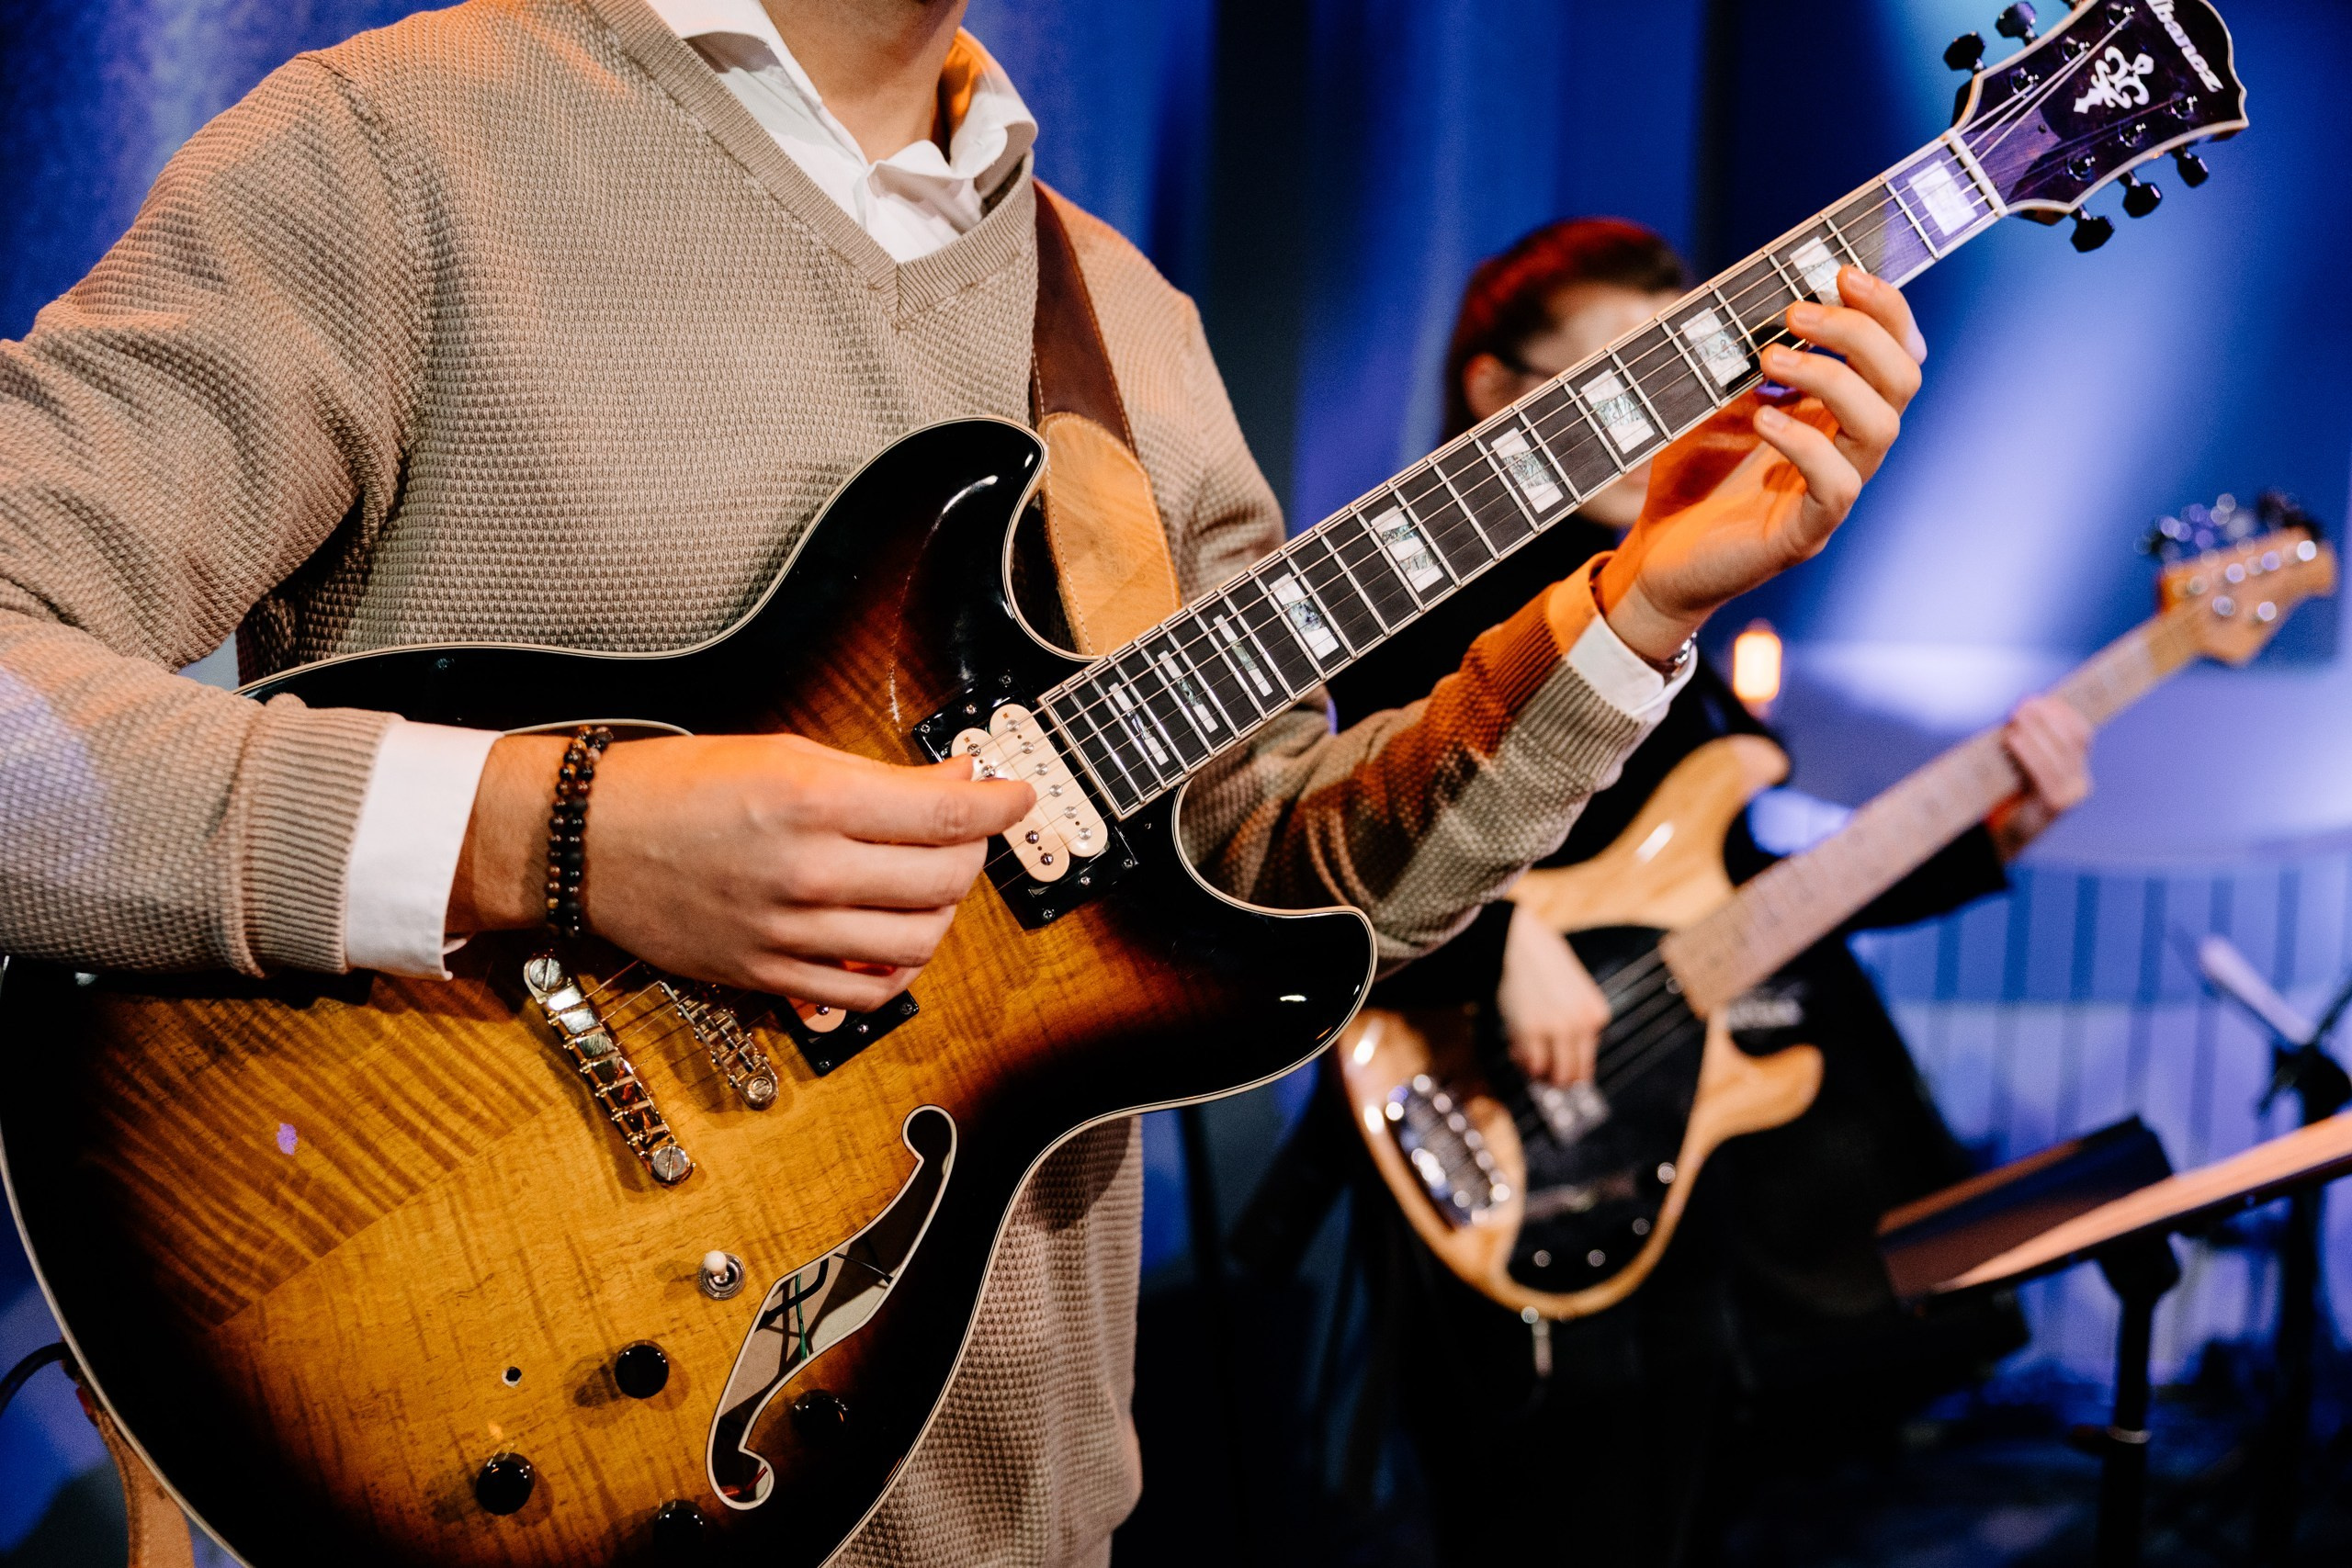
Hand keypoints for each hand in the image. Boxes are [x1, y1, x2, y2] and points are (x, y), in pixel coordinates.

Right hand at [448, 733, 1033, 1008]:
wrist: (587, 841)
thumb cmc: (679, 785)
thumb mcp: (784, 753)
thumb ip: (876, 776)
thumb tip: (958, 783)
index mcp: (812, 801)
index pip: (945, 813)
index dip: (1000, 805)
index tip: (1018, 795)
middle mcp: (806, 871)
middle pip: (943, 880)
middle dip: (971, 852)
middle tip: (964, 831)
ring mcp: (788, 932)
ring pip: (917, 942)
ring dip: (941, 912)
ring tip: (929, 884)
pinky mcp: (768, 976)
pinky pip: (866, 994)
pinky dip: (898, 969)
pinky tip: (893, 937)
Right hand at [1496, 903, 1609, 1086]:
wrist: (1518, 943)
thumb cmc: (1545, 963)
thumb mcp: (1576, 991)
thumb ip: (1578, 1021)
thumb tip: (1566, 1058)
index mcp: (1597, 1014)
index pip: (1587, 1061)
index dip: (1570, 1069)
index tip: (1556, 1068)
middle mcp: (1582, 1025)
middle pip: (1573, 1074)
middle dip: (1557, 1080)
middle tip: (1542, 1076)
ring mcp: (1557, 1030)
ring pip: (1553, 1075)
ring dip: (1539, 1074)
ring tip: (1527, 1058)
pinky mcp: (1531, 1031)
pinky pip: (1531, 1064)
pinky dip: (1523, 1063)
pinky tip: (1516, 1049)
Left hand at [1594, 268, 1926, 662]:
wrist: (1655, 557)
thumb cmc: (1690, 475)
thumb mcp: (1707, 399)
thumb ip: (1729, 352)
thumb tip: (1727, 292)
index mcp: (1834, 412)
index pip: (1894, 352)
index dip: (1885, 309)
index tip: (1840, 272)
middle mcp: (1846, 449)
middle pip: (1902, 380)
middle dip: (1860, 332)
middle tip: (1797, 311)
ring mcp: (1831, 494)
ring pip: (1880, 429)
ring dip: (1832, 378)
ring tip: (1770, 358)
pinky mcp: (1803, 534)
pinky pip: (1836, 488)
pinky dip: (1806, 444)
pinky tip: (1765, 419)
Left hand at [1988, 695, 2092, 858]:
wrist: (2005, 838)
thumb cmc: (2010, 798)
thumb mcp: (2024, 768)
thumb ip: (2030, 744)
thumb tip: (2023, 708)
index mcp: (2077, 770)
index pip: (2081, 733)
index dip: (2064, 713)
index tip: (2041, 698)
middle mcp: (2080, 783)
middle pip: (2071, 740)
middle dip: (2046, 718)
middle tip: (2022, 704)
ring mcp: (2071, 795)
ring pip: (2059, 753)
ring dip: (2036, 730)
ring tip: (2015, 718)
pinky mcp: (2056, 806)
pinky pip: (2044, 772)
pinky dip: (2028, 752)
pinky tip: (2013, 739)